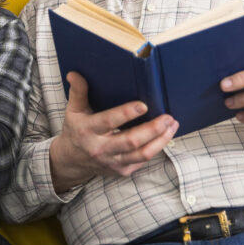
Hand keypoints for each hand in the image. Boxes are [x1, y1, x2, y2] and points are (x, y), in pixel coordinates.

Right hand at [49, 72, 177, 192]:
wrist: (71, 160)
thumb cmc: (75, 130)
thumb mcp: (73, 110)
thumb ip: (78, 92)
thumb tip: (75, 73)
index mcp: (88, 130)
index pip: (109, 121)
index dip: (126, 114)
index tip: (143, 105)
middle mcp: (100, 148)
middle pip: (131, 141)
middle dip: (152, 129)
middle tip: (168, 117)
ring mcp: (112, 162)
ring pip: (142, 154)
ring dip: (161, 140)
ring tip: (172, 126)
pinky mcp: (122, 171)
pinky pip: (142, 161)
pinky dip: (156, 148)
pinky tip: (164, 136)